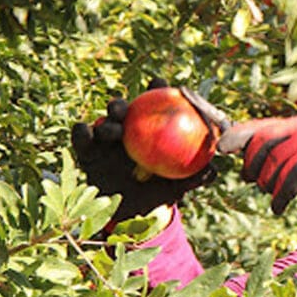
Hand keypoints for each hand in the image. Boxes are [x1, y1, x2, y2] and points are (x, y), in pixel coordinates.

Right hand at [71, 80, 218, 222]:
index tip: (159, 83)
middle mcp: (126, 130)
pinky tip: (86, 134)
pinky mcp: (87, 151)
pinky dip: (81, 133)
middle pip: (123, 109)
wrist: (133, 213)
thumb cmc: (160, 191)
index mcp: (149, 130)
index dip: (156, 89)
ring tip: (113, 131)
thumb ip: (196, 176)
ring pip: (103, 121)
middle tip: (126, 110)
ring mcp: (105, 140)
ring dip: (106, 122)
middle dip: (122, 104)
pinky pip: (80, 137)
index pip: (153, 104)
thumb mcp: (179, 184)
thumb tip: (215, 169)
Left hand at [218, 116, 296, 213]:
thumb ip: (271, 155)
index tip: (221, 149)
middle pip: (261, 144)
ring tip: (276, 196)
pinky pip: (291, 175)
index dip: (236, 136)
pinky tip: (280, 206)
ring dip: (270, 185)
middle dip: (253, 168)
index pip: (257, 126)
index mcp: (292, 125)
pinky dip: (282, 194)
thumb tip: (235, 157)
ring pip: (275, 162)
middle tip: (257, 183)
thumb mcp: (292, 162)